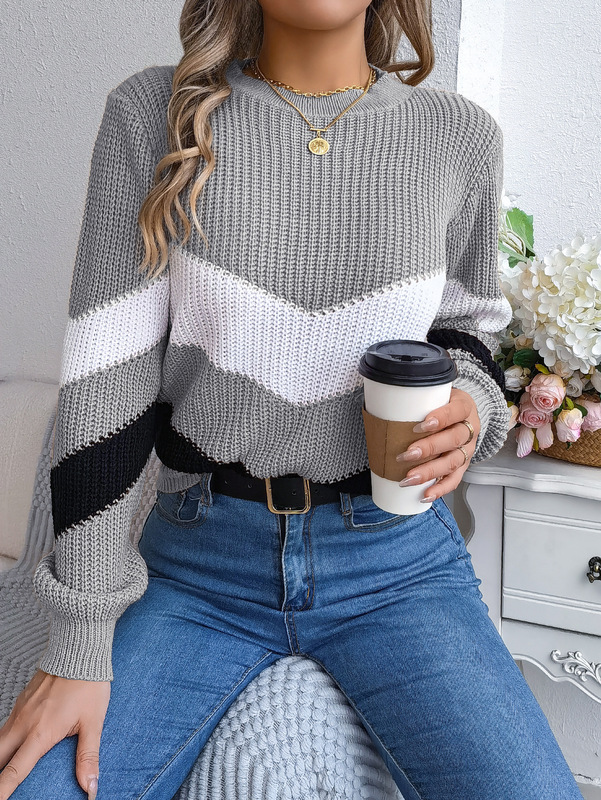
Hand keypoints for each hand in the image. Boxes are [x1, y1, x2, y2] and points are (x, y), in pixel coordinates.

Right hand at [0, 668, 109, 798]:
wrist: (79, 650)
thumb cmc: (89, 684)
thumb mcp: (93, 722)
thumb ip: (88, 756)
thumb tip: (90, 787)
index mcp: (40, 733)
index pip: (14, 771)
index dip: (2, 791)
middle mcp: (24, 724)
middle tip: (0, 789)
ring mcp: (20, 711)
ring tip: (3, 770)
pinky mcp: (22, 701)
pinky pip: (6, 726)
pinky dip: (4, 741)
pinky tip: (10, 747)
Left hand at [395, 387, 479, 501]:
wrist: (460, 414)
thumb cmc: (441, 404)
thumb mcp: (433, 395)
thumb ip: (414, 400)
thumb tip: (378, 407)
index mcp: (464, 407)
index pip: (457, 411)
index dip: (442, 418)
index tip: (421, 425)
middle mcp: (469, 429)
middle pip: (453, 439)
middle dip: (429, 448)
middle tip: (407, 454)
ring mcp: (467, 449)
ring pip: (452, 462)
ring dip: (430, 472)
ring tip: (409, 478)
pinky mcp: (463, 465)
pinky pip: (454, 480)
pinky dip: (440, 489)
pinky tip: (425, 494)